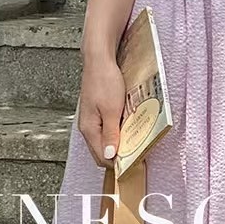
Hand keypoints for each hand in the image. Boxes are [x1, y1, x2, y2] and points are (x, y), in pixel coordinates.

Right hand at [77, 52, 125, 166]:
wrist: (99, 60)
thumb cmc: (104, 81)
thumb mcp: (111, 110)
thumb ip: (110, 134)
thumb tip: (109, 155)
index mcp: (89, 129)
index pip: (102, 157)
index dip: (118, 163)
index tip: (134, 163)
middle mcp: (87, 127)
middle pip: (102, 152)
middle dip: (118, 156)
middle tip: (137, 154)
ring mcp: (91, 120)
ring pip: (105, 141)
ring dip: (118, 144)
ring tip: (133, 142)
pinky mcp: (97, 113)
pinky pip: (106, 130)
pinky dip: (116, 133)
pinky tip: (126, 129)